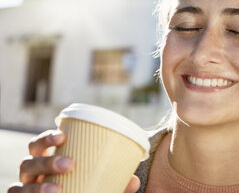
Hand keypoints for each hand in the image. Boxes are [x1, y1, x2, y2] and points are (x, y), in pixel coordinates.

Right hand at [7, 130, 140, 192]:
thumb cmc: (82, 188)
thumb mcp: (98, 184)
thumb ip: (114, 183)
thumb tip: (133, 181)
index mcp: (48, 160)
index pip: (40, 144)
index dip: (47, 138)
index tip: (63, 136)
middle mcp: (33, 173)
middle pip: (29, 160)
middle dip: (47, 159)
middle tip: (69, 163)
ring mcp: (26, 188)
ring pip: (21, 182)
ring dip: (38, 185)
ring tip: (57, 190)